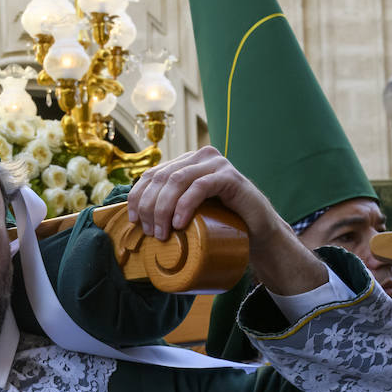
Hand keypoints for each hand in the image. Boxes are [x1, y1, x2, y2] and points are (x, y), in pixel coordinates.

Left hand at [126, 147, 324, 294]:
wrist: (258, 233)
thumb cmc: (221, 225)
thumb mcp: (189, 213)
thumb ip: (169, 206)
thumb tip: (135, 219)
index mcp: (186, 163)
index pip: (152, 174)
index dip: (137, 196)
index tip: (133, 220)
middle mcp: (200, 158)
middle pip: (161, 178)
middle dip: (149, 206)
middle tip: (149, 232)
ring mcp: (216, 164)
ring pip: (177, 180)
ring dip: (163, 208)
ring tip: (161, 233)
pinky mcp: (230, 177)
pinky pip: (200, 186)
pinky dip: (185, 205)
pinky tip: (179, 223)